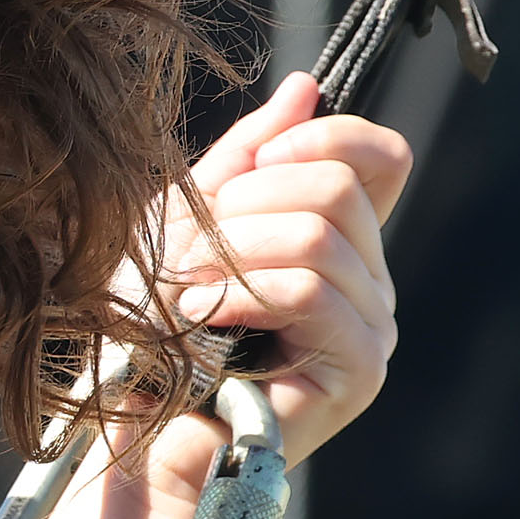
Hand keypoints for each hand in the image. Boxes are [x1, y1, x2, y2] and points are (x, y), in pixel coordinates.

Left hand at [151, 72, 409, 467]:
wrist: (138, 432)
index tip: (253, 164)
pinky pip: (310, 293)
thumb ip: (247, 159)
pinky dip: (242, 293)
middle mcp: (371, 285)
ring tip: (185, 287)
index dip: (323, 139)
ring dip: (232, 250)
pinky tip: (202, 317)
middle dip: (247, 203)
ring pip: (319, 237)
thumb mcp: (189, 222)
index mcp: (341, 243)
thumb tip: (306, 86)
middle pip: (338, 188)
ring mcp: (372, 331)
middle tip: (189, 250)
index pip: (381, 158)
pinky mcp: (358, 373)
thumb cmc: (155, 335)